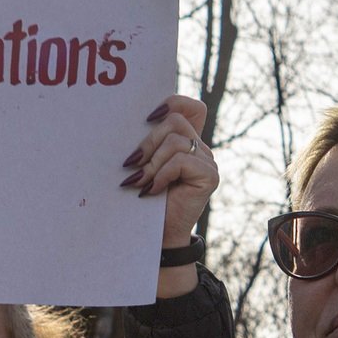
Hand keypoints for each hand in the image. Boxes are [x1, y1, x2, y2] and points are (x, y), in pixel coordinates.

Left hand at [123, 94, 217, 252]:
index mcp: (187, 141)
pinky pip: (181, 161)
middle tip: (131, 163)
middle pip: (175, 121)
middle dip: (148, 141)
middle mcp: (200, 147)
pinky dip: (162, 174)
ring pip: (176, 141)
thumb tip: (127, 122)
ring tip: (140, 182)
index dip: (172, 102)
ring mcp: (207, 161)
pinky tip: (151, 190)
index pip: (191, 107)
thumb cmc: (146, 200)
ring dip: (152, 162)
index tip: (147, 118)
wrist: (158, 234)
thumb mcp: (144, 165)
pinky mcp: (210, 176)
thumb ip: (147, 143)